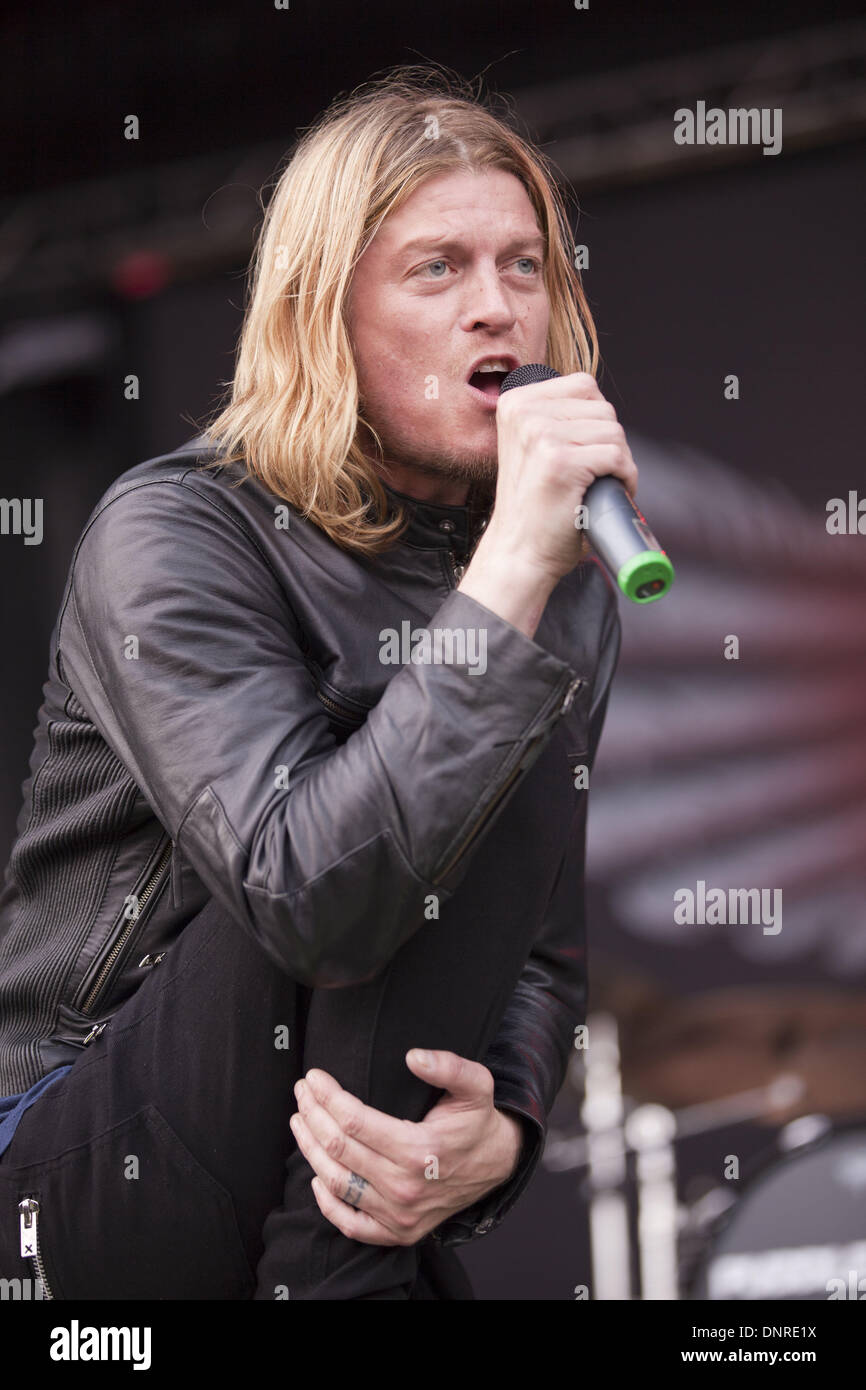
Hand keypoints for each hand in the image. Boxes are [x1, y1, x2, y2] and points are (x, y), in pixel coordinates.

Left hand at [289, 1049, 525, 1245]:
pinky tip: (316, 1178)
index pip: (354, 1122)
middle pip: (339, 1149)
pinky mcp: (398, 1232)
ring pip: (337, 1182)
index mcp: (420, 1150)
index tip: (314, 1077)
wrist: (497, 1164)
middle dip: (313, 1114)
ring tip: (300, 1121)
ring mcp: (399, 1215)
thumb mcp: (476, 1085)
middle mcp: (405, 1187)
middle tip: (302, 1092)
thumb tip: (413, 1057)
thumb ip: (449, 1067)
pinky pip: (351, 1224)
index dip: (328, 1097)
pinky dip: (328, 1204)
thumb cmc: (477, 1121)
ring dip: (310, 1150)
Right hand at [484, 370, 638, 583]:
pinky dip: (625, 477)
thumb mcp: (533, 447)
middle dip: (610, 442)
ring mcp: (542, 436)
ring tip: (599, 484)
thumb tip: (598, 403)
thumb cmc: (534, 508)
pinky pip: (617, 457)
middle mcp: (525, 413)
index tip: (585, 450)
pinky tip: (606, 493)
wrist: (519, 553)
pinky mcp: (562, 462)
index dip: (597, 420)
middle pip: (603, 408)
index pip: (584, 386)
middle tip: (595, 473)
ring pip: (614, 432)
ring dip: (619, 461)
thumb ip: (556, 417)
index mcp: (516, 402)